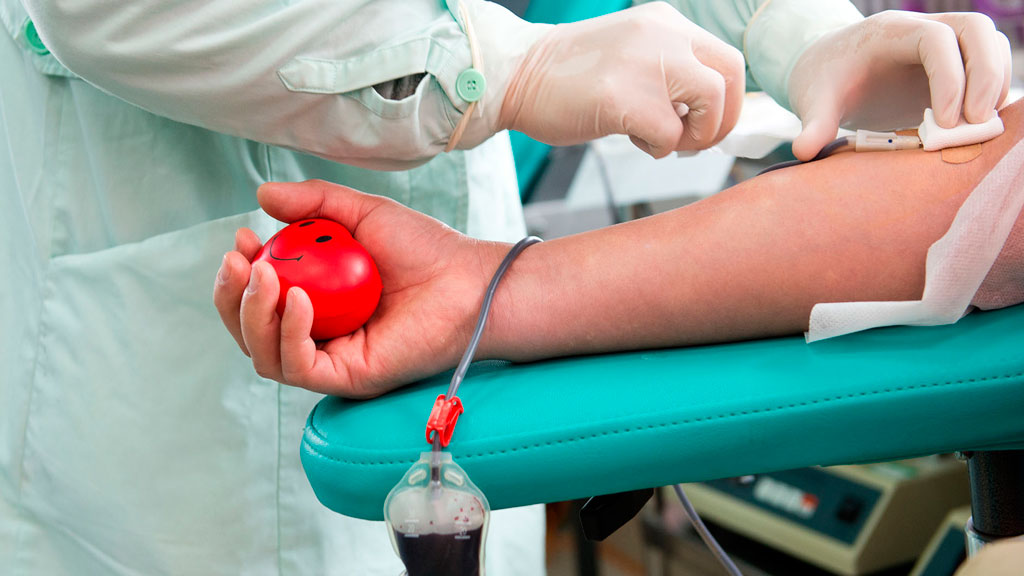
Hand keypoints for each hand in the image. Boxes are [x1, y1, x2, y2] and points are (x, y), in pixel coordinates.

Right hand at [212, 180, 504, 397]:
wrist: (469, 280)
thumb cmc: (425, 250)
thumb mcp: (363, 215)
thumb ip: (314, 203)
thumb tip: (262, 194)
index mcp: (315, 304)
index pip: (259, 300)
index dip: (239, 274)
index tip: (241, 239)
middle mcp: (318, 336)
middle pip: (251, 332)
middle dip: (231, 298)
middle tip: (237, 260)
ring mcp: (333, 359)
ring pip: (265, 354)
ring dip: (252, 315)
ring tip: (263, 274)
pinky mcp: (350, 377)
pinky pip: (300, 366)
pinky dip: (289, 333)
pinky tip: (298, 299)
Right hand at [499, 2, 744, 158]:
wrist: (515, 74)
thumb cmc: (567, 76)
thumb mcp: (630, 54)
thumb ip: (668, 72)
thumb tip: (706, 115)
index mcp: (665, 23)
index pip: (727, 59)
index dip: (728, 100)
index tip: (708, 123)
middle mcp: (662, 35)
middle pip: (731, 76)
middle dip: (723, 119)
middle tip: (697, 140)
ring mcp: (644, 63)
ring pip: (710, 103)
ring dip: (695, 134)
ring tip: (661, 139)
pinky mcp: (623, 97)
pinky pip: (669, 134)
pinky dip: (658, 147)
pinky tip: (633, 139)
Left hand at [788, 10, 1012, 159]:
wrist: (825, 67)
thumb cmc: (822, 81)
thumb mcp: (814, 101)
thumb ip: (814, 124)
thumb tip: (802, 151)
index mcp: (889, 32)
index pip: (935, 39)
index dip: (949, 77)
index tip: (945, 121)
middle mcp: (921, 29)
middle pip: (975, 29)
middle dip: (986, 73)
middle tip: (976, 123)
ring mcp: (941, 43)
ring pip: (988, 42)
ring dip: (995, 81)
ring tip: (981, 126)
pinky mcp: (951, 62)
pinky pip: (986, 62)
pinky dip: (992, 89)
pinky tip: (978, 124)